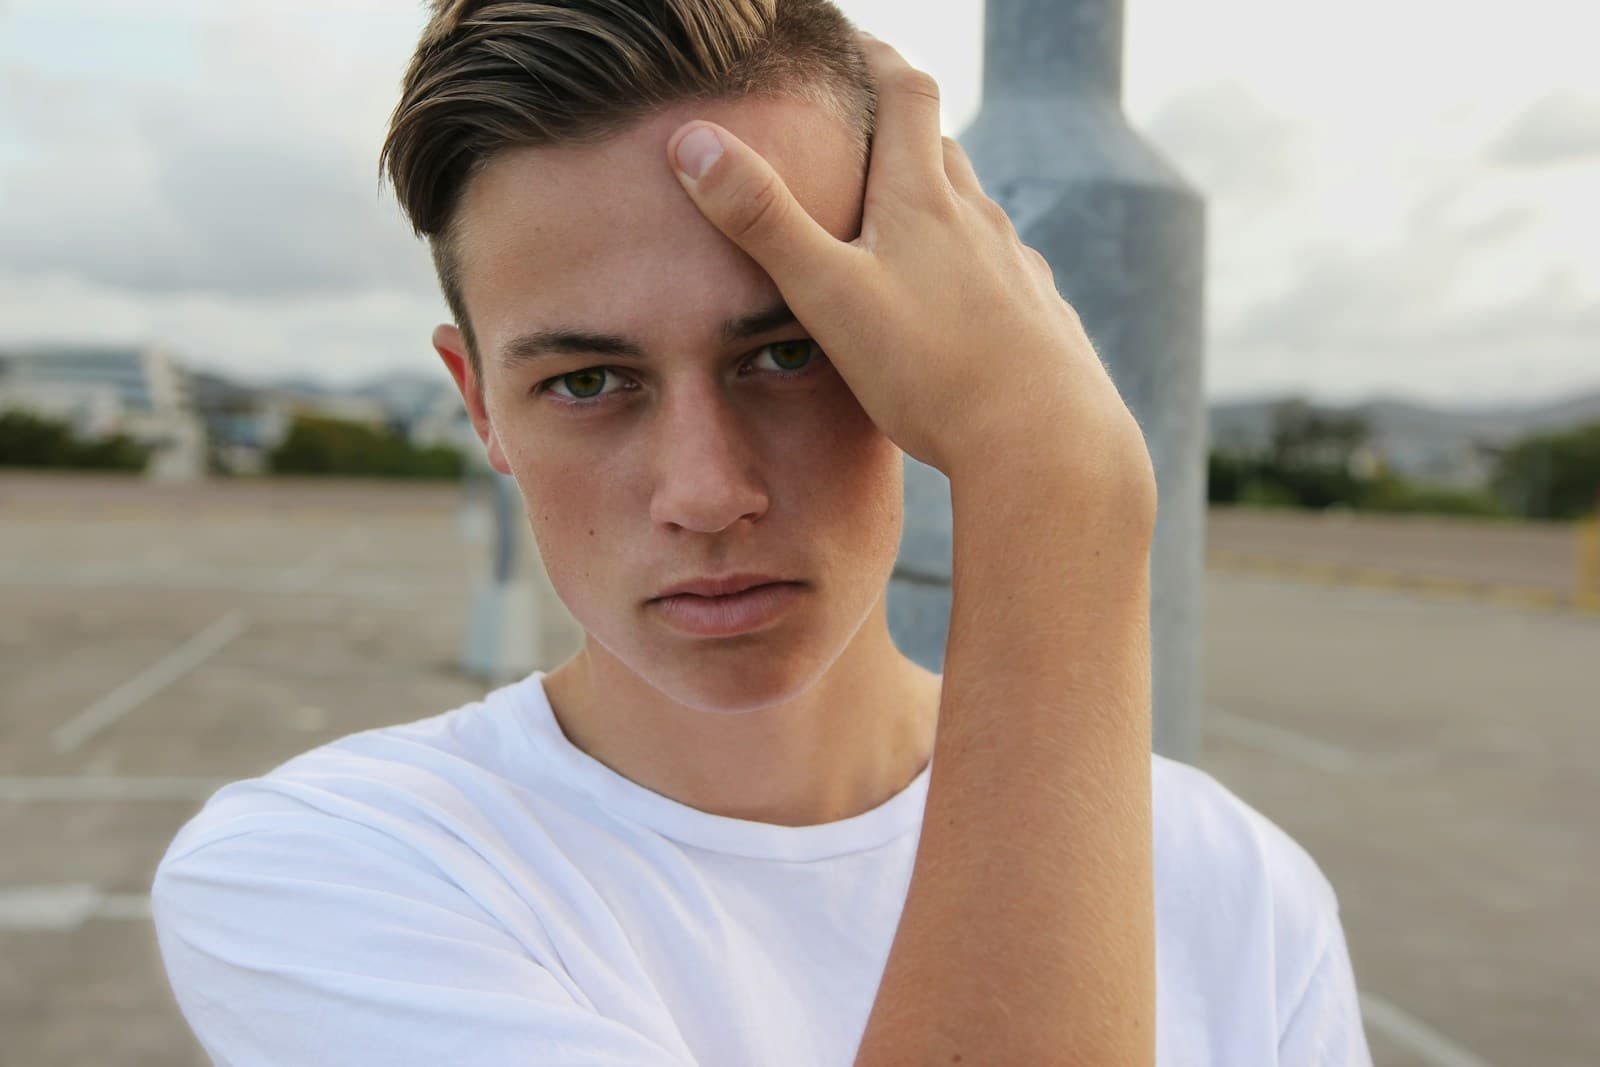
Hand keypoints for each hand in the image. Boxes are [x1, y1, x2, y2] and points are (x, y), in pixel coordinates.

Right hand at [666, 35, 1153, 500]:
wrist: (1045, 440)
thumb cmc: (932, 370)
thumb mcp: (828, 294)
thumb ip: (762, 220)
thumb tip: (691, 141)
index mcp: (924, 200)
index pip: (906, 93)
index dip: (876, 57)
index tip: (849, 43)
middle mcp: (978, 219)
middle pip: (941, 147)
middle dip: (900, 128)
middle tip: (861, 128)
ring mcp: (1016, 266)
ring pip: (971, 210)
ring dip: (934, 198)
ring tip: (897, 220)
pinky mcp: (1037, 314)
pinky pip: (999, 268)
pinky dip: (967, 262)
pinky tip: (953, 303)